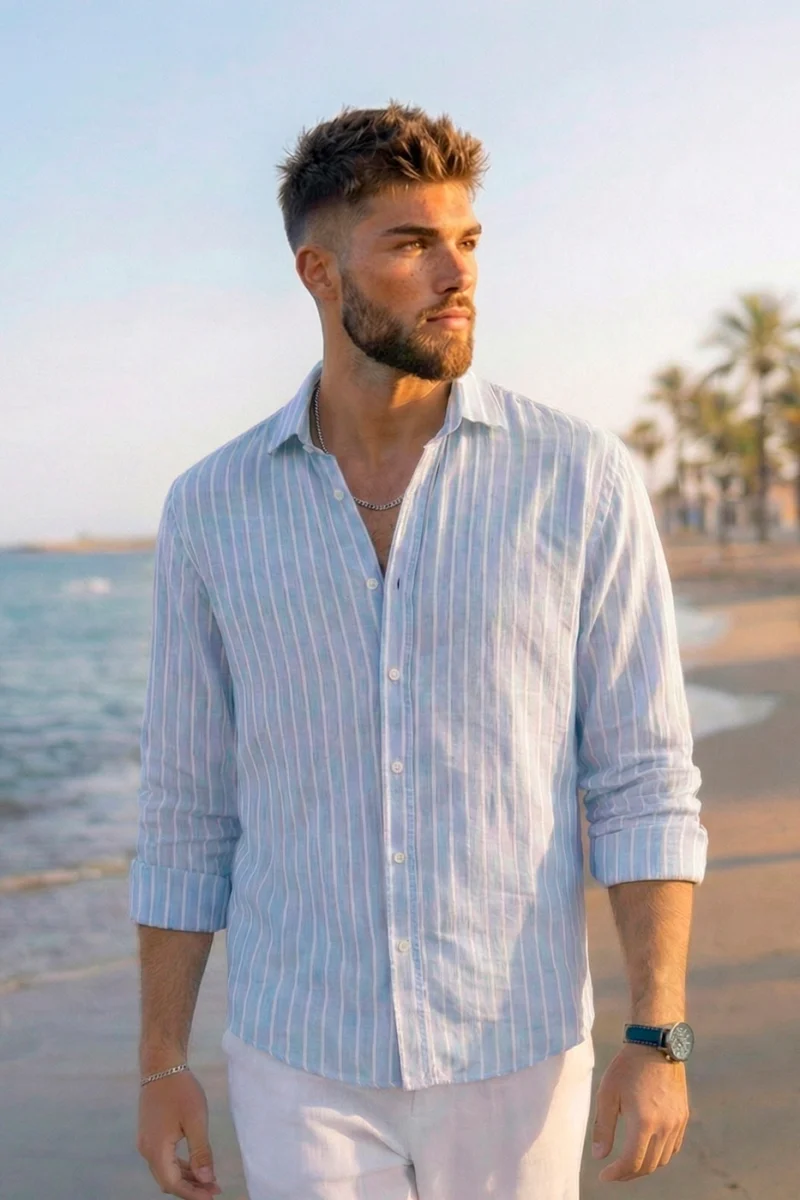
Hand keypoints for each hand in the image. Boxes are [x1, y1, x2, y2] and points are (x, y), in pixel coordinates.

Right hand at [137, 1070, 221, 1197]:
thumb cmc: (180, 1090)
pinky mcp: (150, 1134)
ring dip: (186, 1178)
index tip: (213, 1195)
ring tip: (208, 1179)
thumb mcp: (196, 1121)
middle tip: (214, 1188)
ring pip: (165, 1170)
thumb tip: (205, 1180)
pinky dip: (179, 1166)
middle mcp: (147, 1151)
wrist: (161, 1066)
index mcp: (157, 1150)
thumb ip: (200, 1152)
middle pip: (168, 1180)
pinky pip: (163, 1159)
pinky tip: (194, 1164)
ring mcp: (146, 1142)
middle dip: (191, 1188)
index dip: (193, 1193)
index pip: (173, 1184)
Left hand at [591, 1043, 688, 1181]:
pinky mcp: (683, 1117)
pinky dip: (659, 1155)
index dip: (617, 1174)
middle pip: (648, 1166)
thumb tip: (599, 1156)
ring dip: (644, 1166)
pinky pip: (673, 1147)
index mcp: (644, 1122)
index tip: (604, 1176)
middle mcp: (664, 1127)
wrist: (655, 1044)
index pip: (632, 1163)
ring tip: (627, 1162)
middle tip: (613, 1172)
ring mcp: (677, 1123)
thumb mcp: (607, 1094)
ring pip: (662, 1160)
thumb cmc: (627, 1067)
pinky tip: (646, 1148)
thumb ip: (603, 1128)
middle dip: (629, 1174)